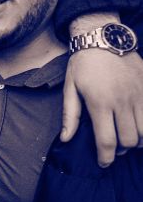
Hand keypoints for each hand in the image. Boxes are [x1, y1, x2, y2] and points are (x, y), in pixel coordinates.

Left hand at [62, 49, 142, 166]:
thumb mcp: (69, 88)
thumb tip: (66, 139)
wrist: (102, 38)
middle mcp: (121, 101)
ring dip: (137, 140)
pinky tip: (139, 126)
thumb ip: (70, 116)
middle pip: (129, 140)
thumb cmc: (82, 64)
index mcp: (99, 103)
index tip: (103, 163)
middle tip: (113, 148)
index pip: (106, 141)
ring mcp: (139, 95)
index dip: (106, 158)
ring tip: (127, 138)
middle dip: (121, 150)